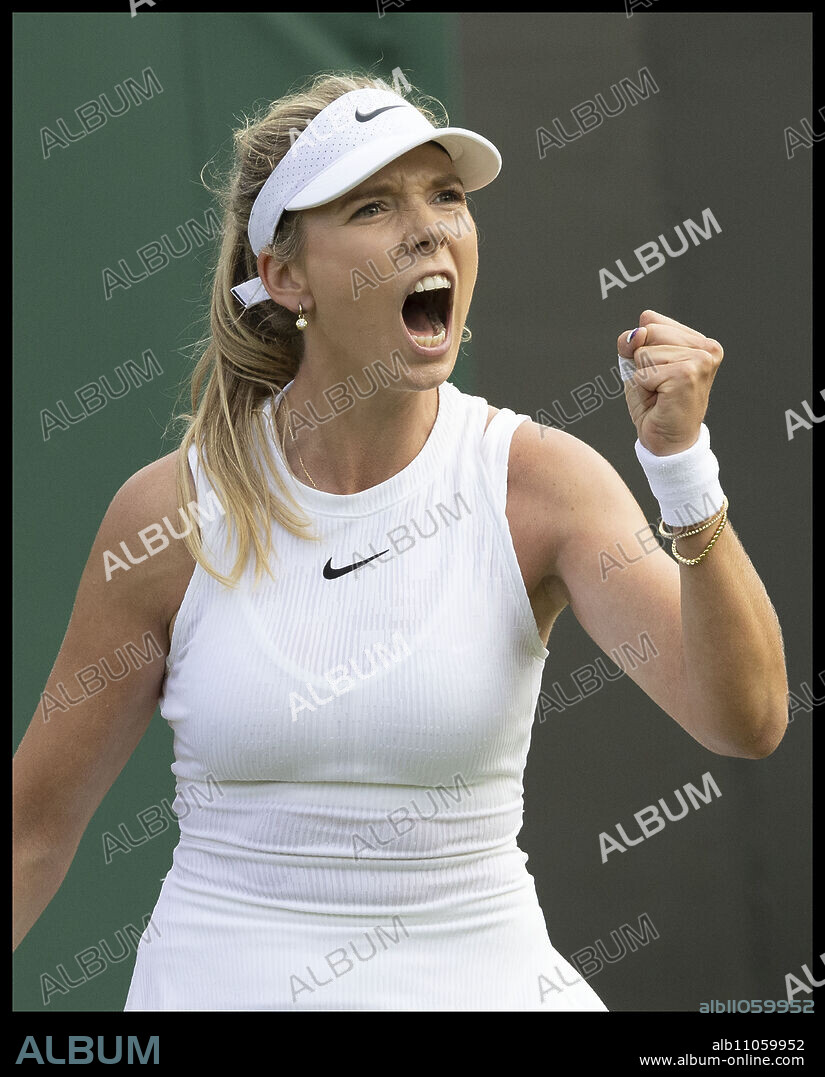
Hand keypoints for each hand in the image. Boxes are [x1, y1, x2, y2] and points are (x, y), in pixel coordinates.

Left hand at [617, 310, 723, 455]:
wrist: (667, 443)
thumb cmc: (655, 405)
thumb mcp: (637, 366)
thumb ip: (632, 342)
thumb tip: (635, 334)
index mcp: (699, 340)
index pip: (650, 320)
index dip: (639, 346)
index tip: (656, 371)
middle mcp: (706, 347)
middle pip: (648, 332)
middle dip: (641, 362)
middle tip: (657, 386)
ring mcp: (700, 359)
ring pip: (644, 353)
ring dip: (644, 378)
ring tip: (661, 394)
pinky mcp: (687, 374)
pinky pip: (643, 373)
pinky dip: (643, 389)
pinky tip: (661, 400)